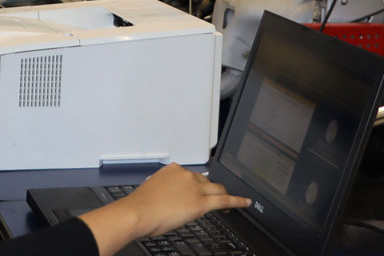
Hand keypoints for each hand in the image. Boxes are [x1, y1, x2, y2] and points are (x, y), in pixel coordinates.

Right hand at [79, 164, 251, 254]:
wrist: (137, 213)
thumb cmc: (140, 207)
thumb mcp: (152, 191)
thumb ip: (166, 191)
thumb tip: (171, 199)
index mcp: (173, 170)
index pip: (192, 176)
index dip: (198, 186)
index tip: (198, 191)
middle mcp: (186, 175)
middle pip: (207, 181)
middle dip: (212, 190)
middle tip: (216, 198)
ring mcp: (195, 188)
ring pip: (217, 190)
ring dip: (224, 195)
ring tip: (231, 203)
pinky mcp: (200, 202)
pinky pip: (224, 200)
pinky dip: (237, 201)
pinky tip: (245, 203)